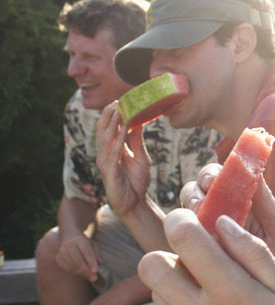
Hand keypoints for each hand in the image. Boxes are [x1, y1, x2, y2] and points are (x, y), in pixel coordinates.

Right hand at [56, 232, 100, 281]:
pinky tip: (81, 274)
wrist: (69, 237)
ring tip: (89, 277)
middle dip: (86, 271)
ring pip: (72, 266)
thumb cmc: (84, 243)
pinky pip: (66, 269)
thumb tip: (99, 263)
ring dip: (81, 274)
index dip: (91, 262)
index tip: (96, 271)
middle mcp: (69, 245)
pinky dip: (74, 273)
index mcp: (80, 239)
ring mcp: (61, 251)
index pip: (86, 252)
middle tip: (94, 278)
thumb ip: (96, 254)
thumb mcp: (92, 245)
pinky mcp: (58, 258)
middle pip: (78, 260)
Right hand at [96, 102, 151, 217]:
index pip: (110, 128)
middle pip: (103, 130)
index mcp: (112, 149)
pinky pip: (112, 153)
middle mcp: (105, 153)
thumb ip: (137, 141)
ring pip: (105, 139)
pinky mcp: (108, 171)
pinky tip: (122, 132)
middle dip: (109, 115)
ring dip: (112, 125)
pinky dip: (117, 142)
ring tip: (118, 112)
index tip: (121, 101)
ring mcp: (105, 162)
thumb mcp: (141, 157)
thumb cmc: (137, 181)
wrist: (135, 203)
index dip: (114, 115)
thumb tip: (138, 122)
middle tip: (116, 102)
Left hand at [138, 210, 274, 304]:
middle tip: (194, 254)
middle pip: (151, 265)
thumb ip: (254, 254)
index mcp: (231, 293)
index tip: (192, 217)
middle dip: (167, 250)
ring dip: (173, 282)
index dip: (182, 219)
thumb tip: (223, 223)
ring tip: (205, 287)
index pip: (184, 239)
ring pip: (155, 294)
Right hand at [180, 167, 274, 290]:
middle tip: (202, 203)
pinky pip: (181, 249)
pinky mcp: (194, 263)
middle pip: (195, 194)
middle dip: (195, 193)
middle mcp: (219, 217)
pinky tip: (189, 249)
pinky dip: (182, 245)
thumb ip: (267, 202)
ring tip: (199, 225)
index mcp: (242, 203)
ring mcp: (205, 240)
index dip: (212, 175)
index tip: (213, 180)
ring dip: (187, 216)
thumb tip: (252, 169)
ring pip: (184, 219)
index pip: (218, 179)